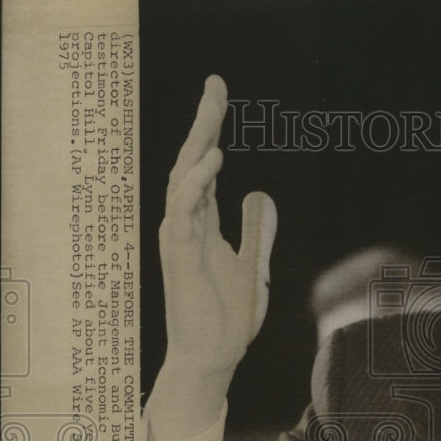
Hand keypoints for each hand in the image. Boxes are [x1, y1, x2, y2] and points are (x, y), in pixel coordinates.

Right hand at [160, 75, 276, 373]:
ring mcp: (179, 239)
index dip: (210, 129)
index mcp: (202, 224)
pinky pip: (182, 211)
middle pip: (190, 162)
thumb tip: (261, 196)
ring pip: (182, 179)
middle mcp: (186, 225)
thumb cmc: (226, 317)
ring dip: (198, 142)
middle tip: (215, 83)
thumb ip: (258, 233)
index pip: (204, 166)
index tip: (218, 93)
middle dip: (203, 122)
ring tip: (214, 109)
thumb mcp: (252, 266)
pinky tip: (213, 159)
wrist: (212, 357)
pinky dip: (195, 183)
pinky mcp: (178, 257)